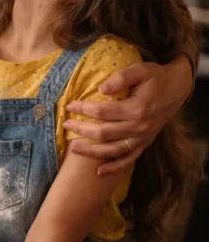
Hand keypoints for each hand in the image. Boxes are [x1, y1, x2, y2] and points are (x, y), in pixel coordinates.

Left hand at [63, 58, 192, 174]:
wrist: (176, 89)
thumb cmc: (156, 78)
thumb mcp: (141, 70)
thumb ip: (121, 78)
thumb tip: (101, 89)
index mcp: (137, 108)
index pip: (103, 111)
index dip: (83, 109)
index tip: (69, 105)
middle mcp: (140, 127)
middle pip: (104, 133)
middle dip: (82, 130)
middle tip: (65, 125)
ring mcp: (142, 138)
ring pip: (113, 150)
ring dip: (91, 151)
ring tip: (73, 147)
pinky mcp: (145, 143)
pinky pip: (128, 159)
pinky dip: (114, 167)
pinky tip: (99, 171)